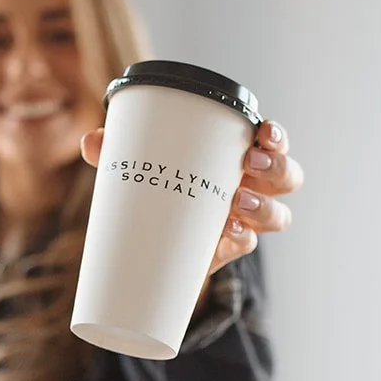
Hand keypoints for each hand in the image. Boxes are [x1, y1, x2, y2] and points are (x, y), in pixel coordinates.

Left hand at [80, 117, 302, 277]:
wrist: (153, 244)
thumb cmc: (158, 187)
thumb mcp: (140, 166)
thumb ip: (118, 153)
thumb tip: (93, 142)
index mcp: (239, 157)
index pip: (273, 143)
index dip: (277, 136)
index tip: (265, 131)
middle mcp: (252, 189)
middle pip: (287, 178)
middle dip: (277, 168)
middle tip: (249, 164)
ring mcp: (245, 223)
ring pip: (279, 216)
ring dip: (265, 208)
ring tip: (238, 203)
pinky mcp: (228, 250)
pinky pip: (246, 244)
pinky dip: (239, 238)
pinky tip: (226, 234)